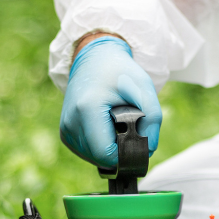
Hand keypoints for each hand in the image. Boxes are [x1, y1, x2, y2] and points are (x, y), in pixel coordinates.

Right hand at [59, 35, 161, 166]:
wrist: (95, 59)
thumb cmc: (120, 72)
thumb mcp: (144, 88)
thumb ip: (152, 119)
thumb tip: (148, 150)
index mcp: (86, 110)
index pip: (106, 154)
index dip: (126, 153)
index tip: (137, 138)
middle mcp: (70, 122)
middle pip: (101, 159)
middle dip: (120, 150)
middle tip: (128, 127)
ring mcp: (65, 129)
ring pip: (94, 159)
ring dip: (111, 149)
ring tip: (116, 124)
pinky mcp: (65, 133)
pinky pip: (87, 153)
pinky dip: (101, 146)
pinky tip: (106, 127)